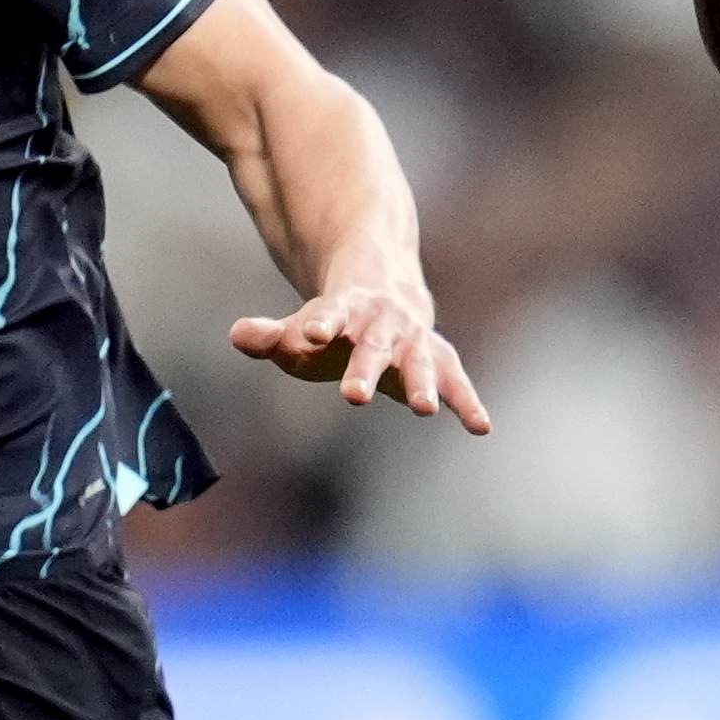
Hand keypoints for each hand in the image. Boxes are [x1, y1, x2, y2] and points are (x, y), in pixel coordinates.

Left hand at [229, 286, 490, 430]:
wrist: (386, 292)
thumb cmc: (334, 326)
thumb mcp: (300, 329)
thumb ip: (270, 337)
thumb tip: (238, 334)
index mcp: (346, 309)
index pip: (330, 315)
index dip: (321, 323)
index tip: (310, 333)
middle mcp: (384, 323)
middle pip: (372, 346)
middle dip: (365, 369)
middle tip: (353, 396)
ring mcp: (414, 341)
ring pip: (418, 361)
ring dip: (421, 384)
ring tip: (424, 409)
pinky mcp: (439, 360)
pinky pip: (456, 381)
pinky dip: (468, 402)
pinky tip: (482, 427)